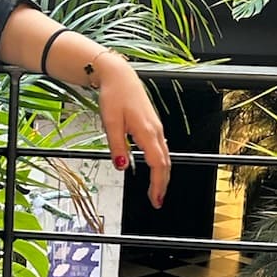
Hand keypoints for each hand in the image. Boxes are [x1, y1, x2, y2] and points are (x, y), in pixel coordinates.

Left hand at [96, 57, 170, 208]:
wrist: (119, 76)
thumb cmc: (114, 96)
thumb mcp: (110, 122)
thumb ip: (117, 146)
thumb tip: (122, 166)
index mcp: (146, 132)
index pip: (158, 165)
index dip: (158, 184)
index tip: (155, 199)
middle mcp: (156, 131)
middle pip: (166, 163)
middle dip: (163, 184)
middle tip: (157, 201)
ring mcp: (156, 128)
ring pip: (165, 156)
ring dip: (163, 175)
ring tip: (156, 190)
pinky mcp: (153, 125)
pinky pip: (161, 148)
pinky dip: (161, 163)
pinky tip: (155, 169)